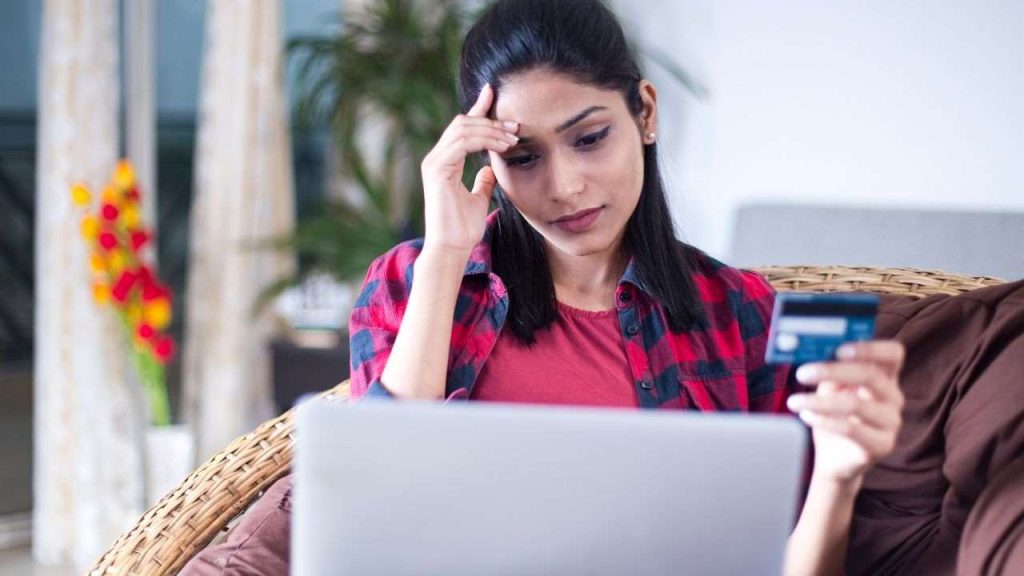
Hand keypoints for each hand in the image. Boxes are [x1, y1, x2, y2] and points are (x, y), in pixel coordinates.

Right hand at [420, 83, 518, 255]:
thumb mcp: (477, 200)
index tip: (493, 92)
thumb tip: (490, 170)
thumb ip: (482, 182)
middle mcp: (436, 158)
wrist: (451, 249)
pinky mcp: (437, 170)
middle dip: (490, 120)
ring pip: (462, 128)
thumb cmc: (461, 229)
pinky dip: (483, 140)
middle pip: (462, 122)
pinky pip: (461, 143)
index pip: (462, 127)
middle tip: (515, 125)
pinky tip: (501, 147)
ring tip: (513, 138)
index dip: (478, 108)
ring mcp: (434, 163)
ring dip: (491, 130)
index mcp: (445, 162)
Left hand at [787, 341, 905, 484]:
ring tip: (794, 401)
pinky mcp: (882, 445)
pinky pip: (852, 430)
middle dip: (832, 371)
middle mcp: (893, 397)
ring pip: (856, 404)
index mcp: (885, 377)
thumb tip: (811, 350)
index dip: (870, 348)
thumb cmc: (833, 415)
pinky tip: (806, 416)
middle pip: (871, 375)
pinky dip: (824, 421)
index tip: (840, 348)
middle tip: (802, 373)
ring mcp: (891, 423)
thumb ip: (828, 369)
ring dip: (819, 401)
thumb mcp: (830, 388)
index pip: (893, 354)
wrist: (834, 458)